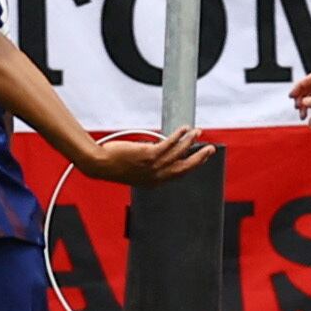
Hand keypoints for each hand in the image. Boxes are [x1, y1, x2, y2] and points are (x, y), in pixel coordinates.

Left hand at [78, 127, 215, 185]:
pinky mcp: (149, 155)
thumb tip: (157, 146)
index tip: (199, 158)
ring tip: (197, 132)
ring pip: (179, 153)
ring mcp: (154, 166)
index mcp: (154, 182)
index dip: (191, 165)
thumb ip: (148, 161)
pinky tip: (184, 129)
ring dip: (190, 142)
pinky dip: (179, 136)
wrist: (100, 164)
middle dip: (200, 158)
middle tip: (210, 150)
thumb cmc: (112, 165)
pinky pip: (169, 144)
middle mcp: (157, 176)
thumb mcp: (134, 168)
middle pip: (185, 167)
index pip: (178, 174)